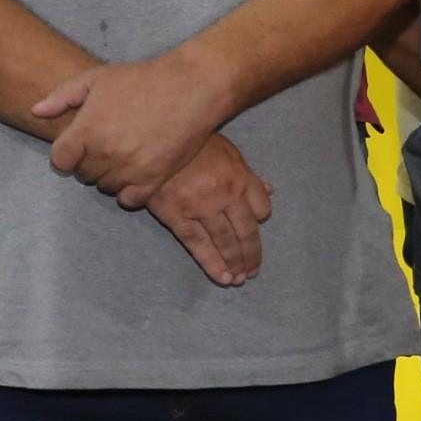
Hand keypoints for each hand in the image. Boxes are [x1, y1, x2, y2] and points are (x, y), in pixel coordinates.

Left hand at [36, 53, 233, 205]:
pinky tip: (133, 174)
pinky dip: (127, 192)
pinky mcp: (154, 178)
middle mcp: (106, 153)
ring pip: (105, 187)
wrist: (190, 88)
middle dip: (87, 162)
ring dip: (107, 176)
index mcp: (87, 130)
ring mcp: (130, 169)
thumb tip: (36, 111)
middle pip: (82, 175)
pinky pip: (130, 200)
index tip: (76, 145)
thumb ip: (62, 96)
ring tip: (119, 156)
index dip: (65, 153)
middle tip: (102, 146)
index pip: (59, 160)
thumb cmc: (141, 80)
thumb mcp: (97, 78)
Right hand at [143, 134, 271, 285]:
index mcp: (239, 178)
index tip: (255, 227)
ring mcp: (201, 208)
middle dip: (251, 254)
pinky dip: (212, 264)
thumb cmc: (192, 143)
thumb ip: (247, 174)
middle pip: (247, 232)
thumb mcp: (226, 151)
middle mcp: (225, 196)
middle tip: (253, 271)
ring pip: (225, 242)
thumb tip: (269, 190)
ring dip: (236, 263)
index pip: (261, 209)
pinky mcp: (177, 216)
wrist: (152, 141)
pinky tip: (223, 278)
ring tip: (240, 279)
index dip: (260, 219)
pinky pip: (198, 245)